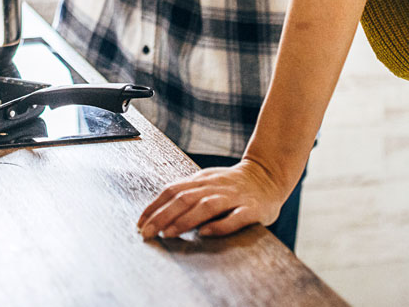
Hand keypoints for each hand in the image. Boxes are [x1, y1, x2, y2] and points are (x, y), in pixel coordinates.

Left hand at [136, 159, 285, 240]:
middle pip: (184, 198)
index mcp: (201, 180)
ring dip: (184, 220)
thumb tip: (160, 210)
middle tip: (146, 232)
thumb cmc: (233, 184)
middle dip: (162, 216)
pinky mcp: (251, 209)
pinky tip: (206, 233)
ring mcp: (233, 197)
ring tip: (168, 233)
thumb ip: (188, 193)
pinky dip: (219, 225)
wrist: (268, 175)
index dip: (154, 206)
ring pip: (205, 206)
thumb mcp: (208, 182)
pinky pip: (234, 217)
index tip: (140, 223)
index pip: (172, 190)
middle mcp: (214, 186)